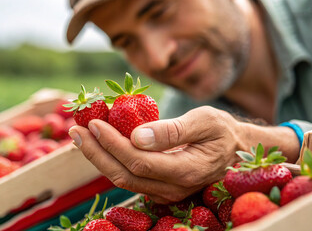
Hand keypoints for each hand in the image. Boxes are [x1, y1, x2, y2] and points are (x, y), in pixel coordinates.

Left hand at [69, 106, 251, 202]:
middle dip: (95, 152)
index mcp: (186, 170)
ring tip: (80, 136)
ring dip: (98, 158)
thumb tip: (136, 136)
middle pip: (123, 175)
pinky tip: (98, 145)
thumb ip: (172, 130)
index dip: (113, 143)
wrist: (236, 151)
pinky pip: (129, 177)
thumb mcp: (205, 121)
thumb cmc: (224, 131)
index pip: (138, 161)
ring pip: (123, 179)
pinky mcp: (159, 188)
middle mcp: (173, 188)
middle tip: (75, 129)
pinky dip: (110, 160)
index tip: (94, 122)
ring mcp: (165, 191)